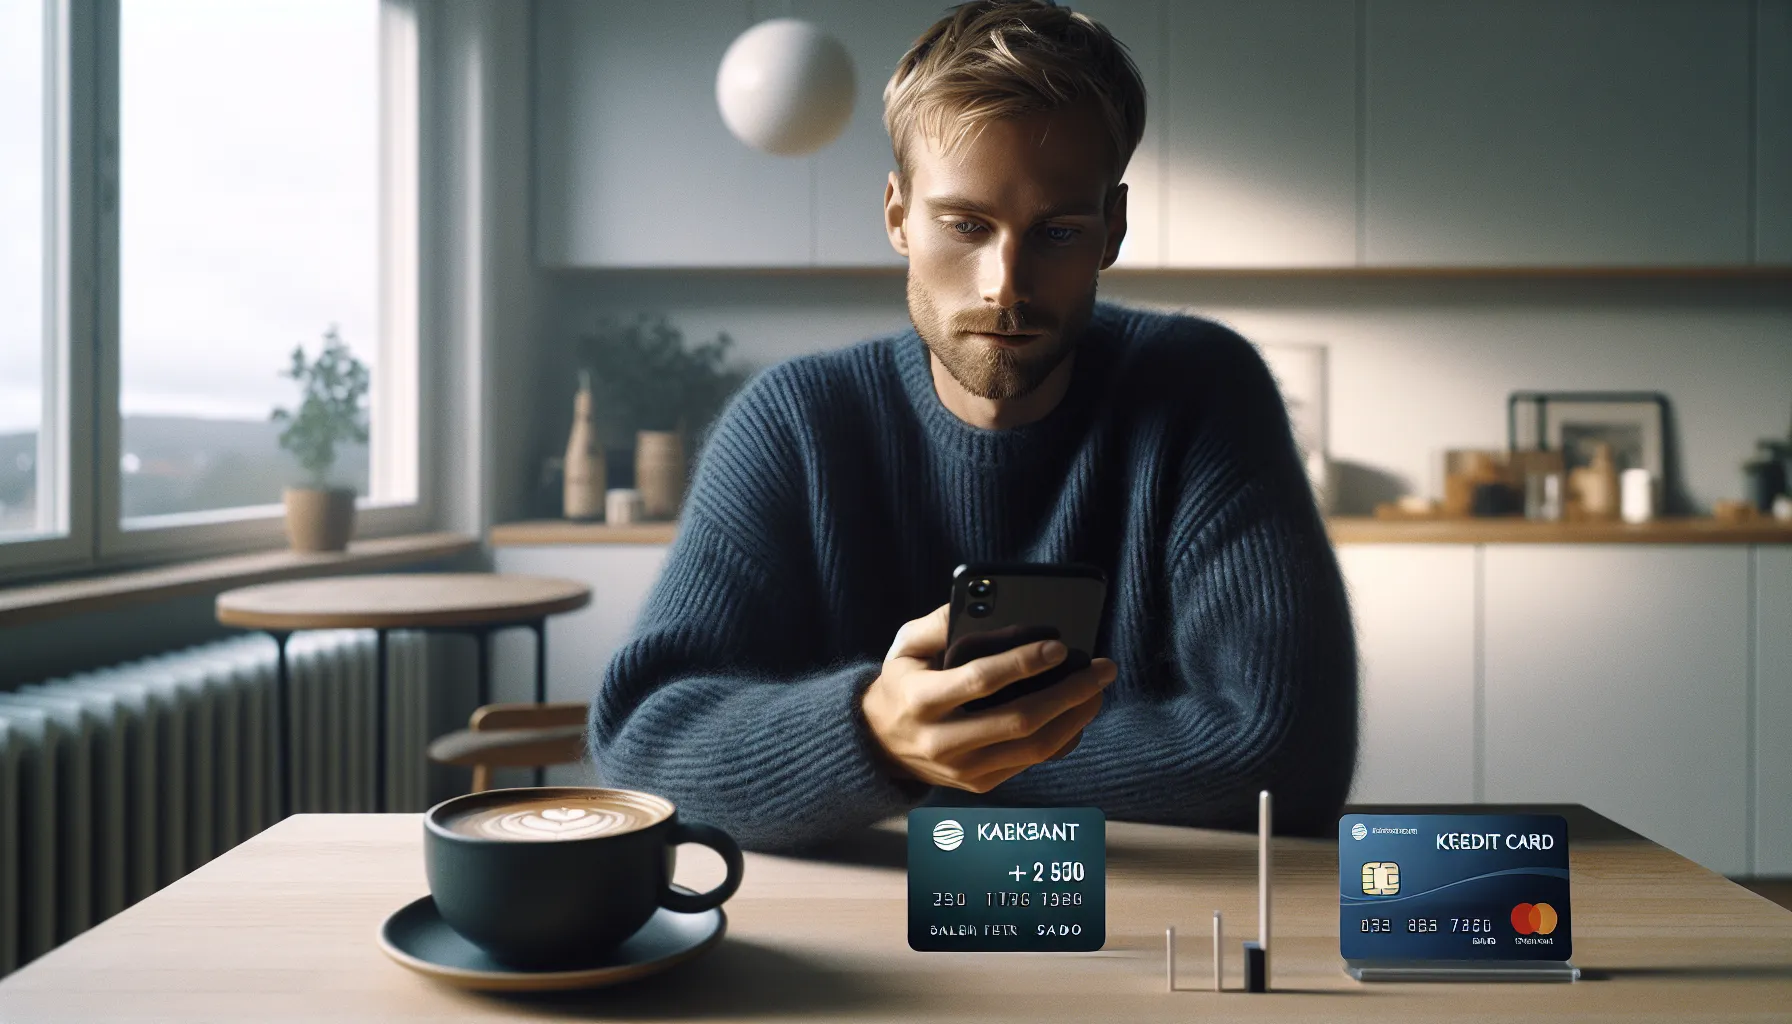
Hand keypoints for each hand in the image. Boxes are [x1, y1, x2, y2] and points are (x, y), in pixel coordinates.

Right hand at [860, 604, 1116, 792]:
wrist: (879, 744)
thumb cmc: (901, 683)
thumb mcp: (905, 646)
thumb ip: (938, 622)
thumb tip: (982, 602)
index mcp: (921, 701)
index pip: (980, 681)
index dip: (1023, 663)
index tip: (1059, 646)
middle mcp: (942, 741)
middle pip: (1019, 720)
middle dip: (1069, 692)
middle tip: (1100, 667)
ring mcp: (963, 769)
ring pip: (1034, 747)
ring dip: (1076, 716)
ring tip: (1097, 689)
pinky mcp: (980, 784)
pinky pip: (1033, 762)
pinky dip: (1065, 737)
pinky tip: (1079, 713)